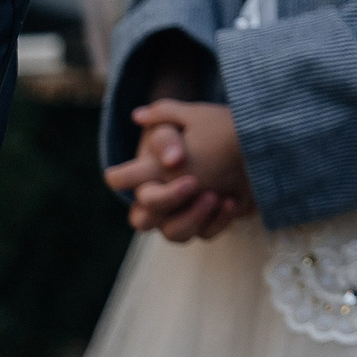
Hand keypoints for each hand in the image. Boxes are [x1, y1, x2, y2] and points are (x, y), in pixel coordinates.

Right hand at [104, 100, 251, 241]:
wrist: (235, 142)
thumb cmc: (197, 131)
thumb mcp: (180, 122)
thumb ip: (166, 128)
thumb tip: (165, 151)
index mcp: (142, 176)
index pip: (120, 180)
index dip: (126, 176)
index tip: (160, 162)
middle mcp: (156, 203)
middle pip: (143, 218)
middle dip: (166, 200)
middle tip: (193, 182)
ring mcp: (179, 217)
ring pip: (175, 234)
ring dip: (192, 218)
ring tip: (214, 196)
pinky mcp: (205, 224)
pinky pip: (205, 234)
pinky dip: (218, 222)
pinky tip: (232, 201)